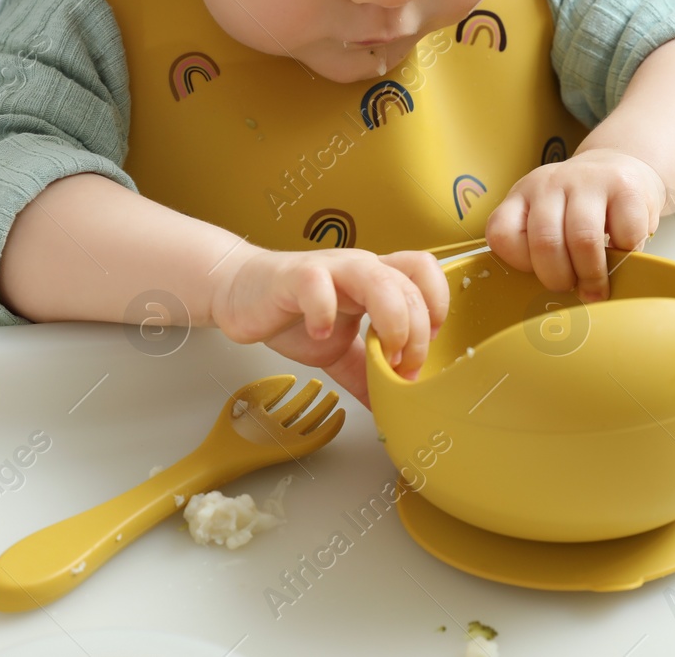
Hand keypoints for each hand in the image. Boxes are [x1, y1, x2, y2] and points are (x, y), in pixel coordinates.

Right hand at [208, 245, 449, 409]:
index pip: (424, 274)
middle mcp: (359, 268)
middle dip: (416, 332)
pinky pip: (318, 286)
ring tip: (380, 351)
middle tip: (401, 366)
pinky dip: (326, 313)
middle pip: (409, 285)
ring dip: (390, 320)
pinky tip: (321, 335)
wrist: (239, 293)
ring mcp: (329, 270)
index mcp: (375, 281)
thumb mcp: (338, 351)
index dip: (435, 307)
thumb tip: (391, 407)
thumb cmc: (292, 313)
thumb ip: (366, 373)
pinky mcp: (295, 277)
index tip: (422, 346)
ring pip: (377, 278)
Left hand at [485, 148, 666, 301]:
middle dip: (560, 279)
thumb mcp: (550, 220)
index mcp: (521, 196)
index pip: (502, 234)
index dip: (522, 264)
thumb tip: (549, 305)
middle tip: (575, 290)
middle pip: (544, 242)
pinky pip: (624, 234)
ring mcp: (586, 181)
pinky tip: (624, 251)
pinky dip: (626, 254)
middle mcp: (548, 184)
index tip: (542, 274)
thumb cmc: (581, 209)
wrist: (621, 167)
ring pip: (583, 240)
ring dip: (592, 274)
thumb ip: (541, 251)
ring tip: (598, 287)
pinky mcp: (625, 188)